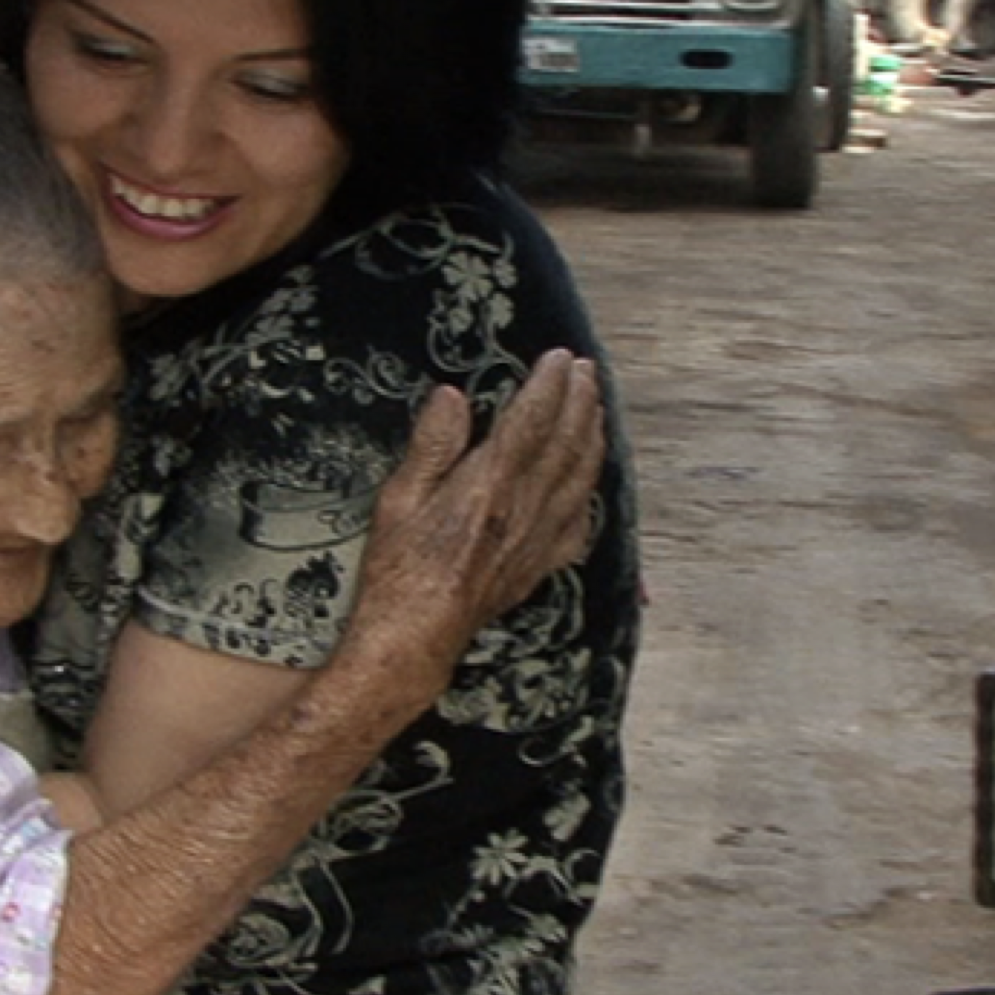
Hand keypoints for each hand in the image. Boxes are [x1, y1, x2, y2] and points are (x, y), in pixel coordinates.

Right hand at [349, 349, 606, 684]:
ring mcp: (538, 539)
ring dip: (592, 437)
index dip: (550, 384)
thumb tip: (452, 396)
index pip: (531, 420)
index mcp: (489, 486)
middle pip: (566, 443)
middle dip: (580, 401)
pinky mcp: (539, 565)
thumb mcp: (398, 499)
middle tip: (587, 371)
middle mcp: (524, 509)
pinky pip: (579, 522)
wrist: (415, 637)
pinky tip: (589, 482)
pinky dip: (589, 492)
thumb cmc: (398, 570)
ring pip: (581, 477)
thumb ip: (431, 445)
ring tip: (596, 407)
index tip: (560, 357)